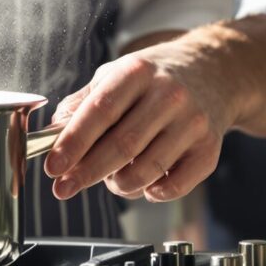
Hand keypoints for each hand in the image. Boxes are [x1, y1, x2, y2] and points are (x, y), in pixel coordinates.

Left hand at [41, 34, 236, 202]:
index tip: (53, 167)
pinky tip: (144, 184)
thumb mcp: (115, 75)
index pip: (100, 111)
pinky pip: (175, 186)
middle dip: (87, 173)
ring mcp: (193, 122)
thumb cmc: (154, 78)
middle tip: (64, 188)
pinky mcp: (209, 148)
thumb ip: (81, 103)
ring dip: (119, 185)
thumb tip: (52, 134)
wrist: (213, 72)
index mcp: (137, 71)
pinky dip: (152, 193)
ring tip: (110, 179)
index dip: (73, 142)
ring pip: (146, 170)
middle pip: (122, 146)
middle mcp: (168, 94)